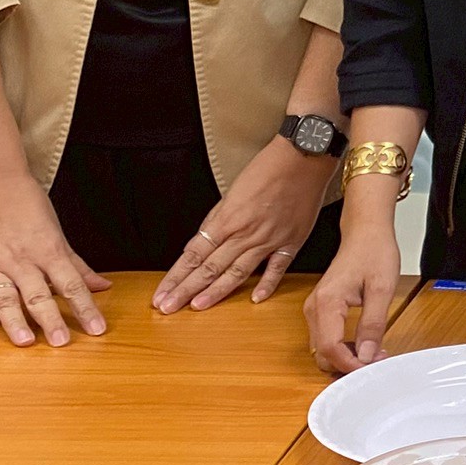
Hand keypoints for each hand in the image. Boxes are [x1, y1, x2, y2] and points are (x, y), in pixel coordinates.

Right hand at [0, 176, 109, 346]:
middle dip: (51, 318)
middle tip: (62, 342)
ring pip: (6, 297)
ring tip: (24, 342)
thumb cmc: (28, 207)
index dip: (86, 307)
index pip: (72, 284)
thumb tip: (104, 287)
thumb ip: (77, 265)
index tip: (97, 330)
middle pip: (39, 294)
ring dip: (14, 320)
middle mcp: (23, 261)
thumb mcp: (57, 234)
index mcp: (49, 251)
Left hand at [155, 136, 333, 312]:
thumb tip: (203, 241)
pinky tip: (255, 299)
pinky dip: (267, 284)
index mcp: (227, 218)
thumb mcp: (233, 191)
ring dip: (215, 292)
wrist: (304, 156)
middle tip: (167, 308)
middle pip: (210, 267)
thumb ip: (218, 219)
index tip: (161, 293)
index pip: (194, 254)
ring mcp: (269, 239)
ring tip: (197, 307)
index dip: (176, 276)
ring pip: (238, 271)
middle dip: (185, 290)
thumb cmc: (267, 167)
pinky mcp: (292, 241)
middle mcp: (245, 232)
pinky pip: (277, 267)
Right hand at [304, 204, 401, 373]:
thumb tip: (367, 355)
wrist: (365, 232)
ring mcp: (314, 309)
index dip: (350, 364)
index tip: (371, 369)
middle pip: (322, 353)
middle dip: (348, 364)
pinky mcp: (320, 310)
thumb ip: (373, 324)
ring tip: (375, 352)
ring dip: (346, 357)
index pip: (330, 348)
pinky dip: (343, 347)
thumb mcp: (382, 289)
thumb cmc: (374, 252)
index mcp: (327, 302)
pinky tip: (364, 344)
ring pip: (323, 349)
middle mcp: (314, 308)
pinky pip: (326, 338)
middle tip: (377, 361)